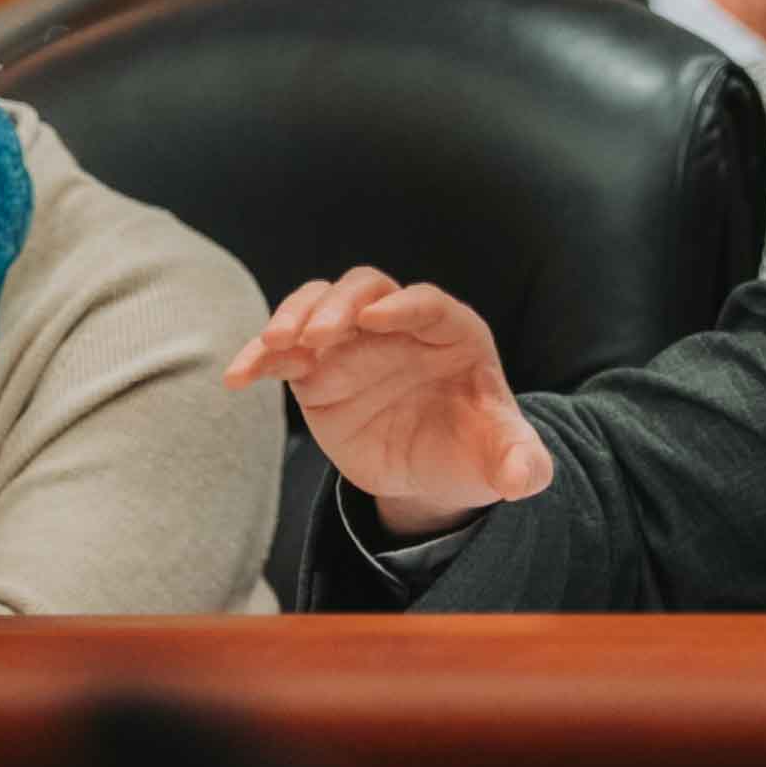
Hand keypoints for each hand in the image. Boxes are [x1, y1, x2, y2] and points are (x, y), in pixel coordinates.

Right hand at [224, 271, 553, 538]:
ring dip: (294, 316)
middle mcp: (397, 326)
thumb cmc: (474, 450)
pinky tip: (238, 377)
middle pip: (365, 289)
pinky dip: (257, 357)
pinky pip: (281, 352)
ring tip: (276, 346)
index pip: (427, 304)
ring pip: (317, 304)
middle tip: (319, 335)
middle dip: (340, 305)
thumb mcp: (502, 460)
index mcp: (452, 333)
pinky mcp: (315, 370)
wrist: (433, 473)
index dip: (402, 307)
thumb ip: (519, 463)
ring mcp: (352, 343)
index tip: (374, 320)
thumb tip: (527, 477)